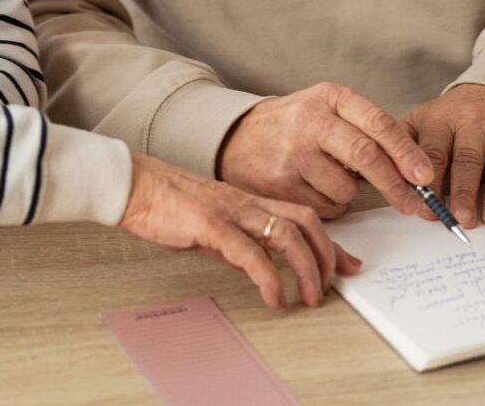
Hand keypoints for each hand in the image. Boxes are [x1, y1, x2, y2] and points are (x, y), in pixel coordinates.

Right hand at [120, 154, 360, 308]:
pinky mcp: (211, 224)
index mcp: (249, 201)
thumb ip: (236, 240)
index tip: (349, 266)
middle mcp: (247, 203)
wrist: (135, 187)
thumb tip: (254, 264)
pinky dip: (267, 277)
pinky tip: (273, 296)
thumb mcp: (212, 223)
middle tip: (328, 288)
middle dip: (325, 257)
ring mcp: (231, 211)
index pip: (303, 216)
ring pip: (286, 234)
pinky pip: (249, 251)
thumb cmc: (167, 204)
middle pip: (305, 222)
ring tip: (308, 297)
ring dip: (306, 269)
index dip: (331, 242)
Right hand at [217, 83, 433, 218]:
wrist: (235, 137)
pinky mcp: (279, 182)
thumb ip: (365, 130)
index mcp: (329, 97)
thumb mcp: (326, 110)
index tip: (425, 176)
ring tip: (327, 179)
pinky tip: (310, 188)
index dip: (406, 153)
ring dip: (348, 195)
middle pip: (365, 155)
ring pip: (346, 189)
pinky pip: (324, 207)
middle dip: (394, 185)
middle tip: (411, 203)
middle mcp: (309, 120)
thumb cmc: (293, 126)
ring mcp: (292, 152)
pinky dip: (327, 206)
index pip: (378, 123)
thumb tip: (414, 170)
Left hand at [402, 83, 484, 228]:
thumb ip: (403, 145)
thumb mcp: (423, 119)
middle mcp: (472, 122)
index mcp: (440, 119)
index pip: (433, 153)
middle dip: (463, 191)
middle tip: (460, 218)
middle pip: (467, 158)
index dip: (430, 183)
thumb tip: (379, 176)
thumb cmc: (453, 115)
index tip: (426, 209)